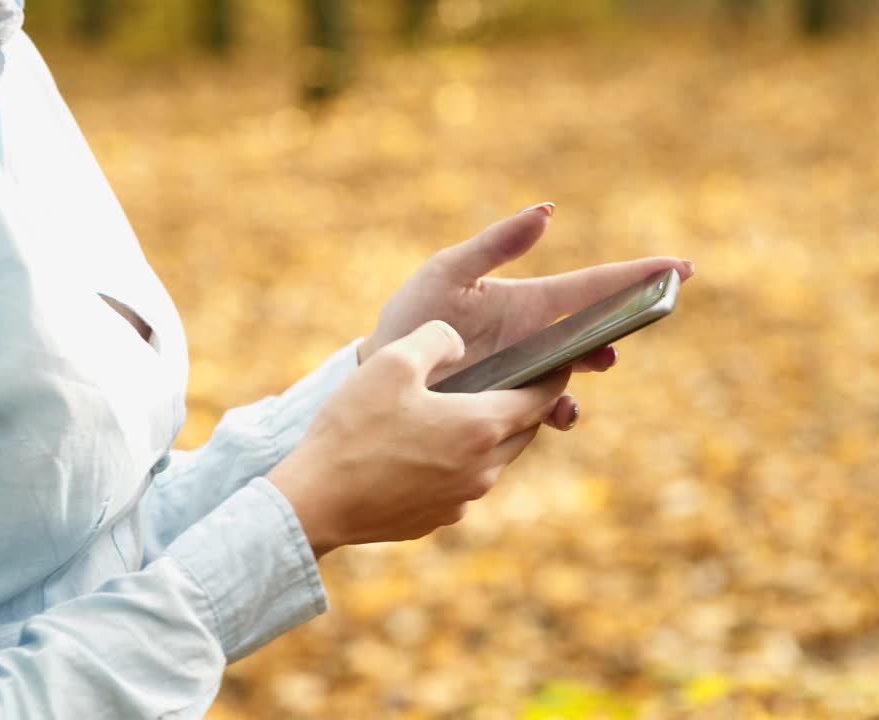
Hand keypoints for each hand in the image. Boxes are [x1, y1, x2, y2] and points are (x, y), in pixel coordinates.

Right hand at [269, 321, 571, 556]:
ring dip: (485, 435)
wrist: (315, 502)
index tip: (562, 358)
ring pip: (492, 460)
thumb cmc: (353, 429)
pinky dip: (455, 463)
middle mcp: (482, 469)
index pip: (541, 398)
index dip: (555, 375)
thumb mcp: (392, 362)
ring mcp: (461, 500)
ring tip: (460, 411)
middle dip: (522, 405)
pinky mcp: (437, 519)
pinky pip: (460, 484)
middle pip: (522, 431)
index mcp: (481, 427)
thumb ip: (437, 339)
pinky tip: (422, 448)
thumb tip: (460, 342)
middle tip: (513, 380)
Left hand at [358, 203, 693, 428]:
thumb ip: (496, 244)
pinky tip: (558, 409)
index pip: (594, 286)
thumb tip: (548, 209)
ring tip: (599, 359)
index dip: (637, 275)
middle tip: (648, 314)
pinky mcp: (513, 409)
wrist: (383, 372)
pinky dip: (562, 411)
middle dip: (630, 321)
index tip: (681, 268)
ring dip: (596, 364)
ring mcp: (530, 376)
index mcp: (532, 302)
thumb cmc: (412, 315)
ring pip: (580, 373)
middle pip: (600, 329)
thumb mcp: (448, 271)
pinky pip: (549, 413)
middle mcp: (539, 339)